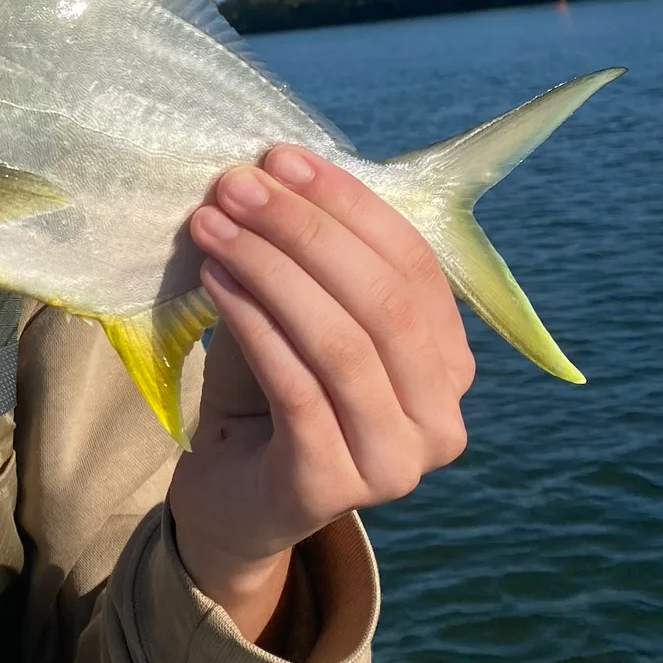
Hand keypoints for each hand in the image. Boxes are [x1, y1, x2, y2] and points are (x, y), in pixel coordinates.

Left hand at [167, 146, 475, 642]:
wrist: (231, 504)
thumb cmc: (269, 403)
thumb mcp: (293, 320)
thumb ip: (305, 264)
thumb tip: (271, 176)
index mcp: (449, 367)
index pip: (414, 266)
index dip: (349, 204)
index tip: (280, 158)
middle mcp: (440, 420)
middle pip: (381, 301)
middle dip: (304, 231)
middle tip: (235, 187)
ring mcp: (394, 463)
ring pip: (340, 343)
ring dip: (270, 271)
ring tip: (213, 228)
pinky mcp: (332, 486)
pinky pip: (297, 388)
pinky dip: (254, 326)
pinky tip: (213, 284)